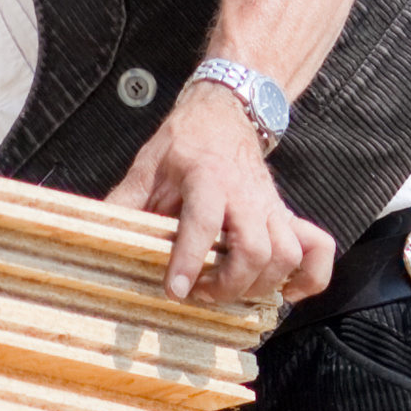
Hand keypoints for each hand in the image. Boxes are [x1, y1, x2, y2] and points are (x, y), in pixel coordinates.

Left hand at [107, 90, 332, 303]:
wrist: (225, 115)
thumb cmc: (184, 144)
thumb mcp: (146, 168)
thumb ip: (124, 204)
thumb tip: (91, 234)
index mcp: (207, 180)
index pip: (203, 222)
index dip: (190, 260)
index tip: (175, 290)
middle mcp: (247, 196)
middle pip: (256, 249)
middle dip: (230, 284)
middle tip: (201, 294)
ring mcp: (272, 207)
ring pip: (287, 255)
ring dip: (261, 285)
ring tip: (228, 292)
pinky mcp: (287, 216)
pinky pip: (318, 248)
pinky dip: (310, 277)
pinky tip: (286, 292)